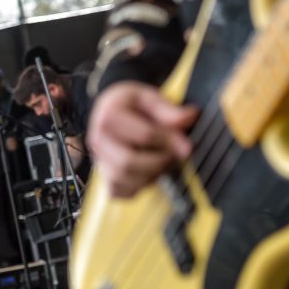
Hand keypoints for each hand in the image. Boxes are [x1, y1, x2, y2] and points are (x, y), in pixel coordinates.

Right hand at [87, 81, 198, 197]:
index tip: (187, 145)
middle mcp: (99, 141)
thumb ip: (167, 109)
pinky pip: (118, 191)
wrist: (111, 111)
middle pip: (128, 161)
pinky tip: (147, 173)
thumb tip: (188, 117)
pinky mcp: (104, 176)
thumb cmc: (129, 104)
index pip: (144, 135)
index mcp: (109, 117)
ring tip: (161, 162)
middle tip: (173, 156)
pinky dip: (136, 187)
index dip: (170, 142)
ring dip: (148, 175)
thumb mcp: (147, 97)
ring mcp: (99, 160)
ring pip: (123, 179)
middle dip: (157, 162)